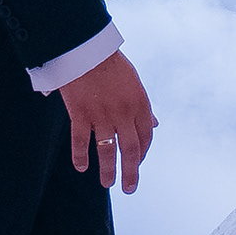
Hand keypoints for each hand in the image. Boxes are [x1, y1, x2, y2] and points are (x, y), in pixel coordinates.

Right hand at [59, 49, 156, 193]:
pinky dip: (81, 156)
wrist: (86, 46)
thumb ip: (144, 107)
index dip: (143, 153)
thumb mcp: (134, 83)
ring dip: (108, 171)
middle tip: (129, 188)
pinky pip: (82, 141)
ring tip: (107, 183)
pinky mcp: (81, 114)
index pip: (146, 137)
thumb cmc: (110, 63)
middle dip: (131, 173)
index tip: (137, 163)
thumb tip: (155, 124)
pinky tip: (81, 167)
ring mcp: (102, 115)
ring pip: (108, 151)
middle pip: (131, 150)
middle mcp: (124, 112)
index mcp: (140, 103)